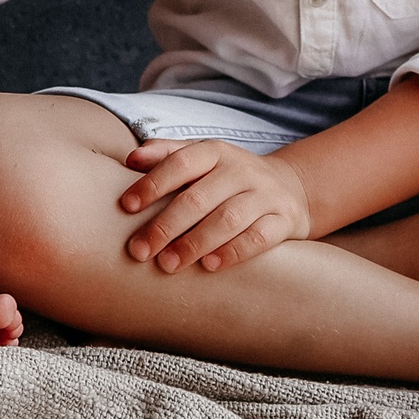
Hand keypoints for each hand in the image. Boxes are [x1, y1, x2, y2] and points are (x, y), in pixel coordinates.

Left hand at [118, 140, 312, 272]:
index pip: (180, 163)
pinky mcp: (284, 220)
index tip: (126, 206)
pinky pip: (260, 237)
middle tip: (140, 251)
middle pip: (199, 198)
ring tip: (168, 264)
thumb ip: (167, 155)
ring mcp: (266, 195)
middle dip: (166, 226)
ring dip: (195, 243)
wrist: (291, 187)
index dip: (152, 183)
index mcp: (215, 152)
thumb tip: (130, 159)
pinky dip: (233, 252)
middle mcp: (241, 170)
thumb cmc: (229, 177)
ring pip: (228, 219)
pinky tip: (209, 266)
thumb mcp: (202, 159)